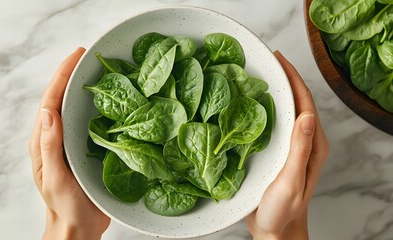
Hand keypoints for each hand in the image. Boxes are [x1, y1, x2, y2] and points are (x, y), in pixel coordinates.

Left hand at [28, 48, 110, 239]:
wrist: (78, 227)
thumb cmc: (65, 206)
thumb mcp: (55, 178)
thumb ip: (49, 147)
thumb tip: (47, 112)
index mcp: (44, 142)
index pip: (50, 102)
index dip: (61, 76)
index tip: (75, 56)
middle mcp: (56, 138)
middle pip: (61, 99)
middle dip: (71, 74)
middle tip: (87, 55)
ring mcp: (71, 143)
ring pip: (75, 108)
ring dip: (84, 87)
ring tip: (98, 69)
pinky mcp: (86, 149)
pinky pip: (90, 122)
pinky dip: (98, 106)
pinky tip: (111, 99)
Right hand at [247, 51, 328, 239]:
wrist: (275, 228)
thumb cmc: (283, 210)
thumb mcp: (292, 181)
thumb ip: (300, 150)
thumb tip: (308, 115)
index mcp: (313, 145)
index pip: (306, 103)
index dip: (294, 78)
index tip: (279, 59)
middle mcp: (304, 142)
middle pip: (297, 102)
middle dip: (284, 78)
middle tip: (266, 60)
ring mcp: (291, 146)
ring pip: (285, 111)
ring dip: (275, 90)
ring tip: (257, 75)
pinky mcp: (278, 151)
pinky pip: (274, 123)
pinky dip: (265, 108)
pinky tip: (250, 103)